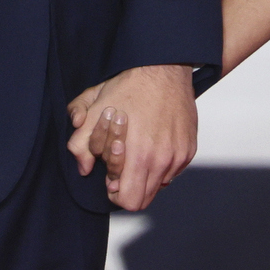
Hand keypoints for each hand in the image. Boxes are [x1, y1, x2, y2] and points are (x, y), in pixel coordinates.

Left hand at [71, 64, 196, 209]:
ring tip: (138, 149)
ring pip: (159, 185)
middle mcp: (163, 160)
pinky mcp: (189, 149)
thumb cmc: (130, 86)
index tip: (111, 177)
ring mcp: (179, 155)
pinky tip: (152, 142)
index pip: (128, 201)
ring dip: (145, 175)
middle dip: (129, 187)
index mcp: (139, 156)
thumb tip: (84, 168)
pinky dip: (160, 164)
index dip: (114, 192)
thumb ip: (80, 144)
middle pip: (145, 199)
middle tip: (122, 166)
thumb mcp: (94, 111)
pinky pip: (172, 171)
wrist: (163, 68)